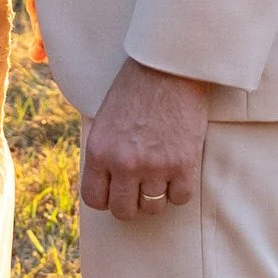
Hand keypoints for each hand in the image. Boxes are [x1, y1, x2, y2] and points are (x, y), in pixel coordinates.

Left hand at [80, 59, 209, 217]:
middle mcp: (123, 163)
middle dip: (133, 202)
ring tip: (162, 173)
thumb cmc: (136, 88)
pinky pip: (180, 198)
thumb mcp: (106, 120)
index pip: (94, 199)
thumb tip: (108, 184)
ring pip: (153, 207)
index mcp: (99, 151)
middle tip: (142, 186)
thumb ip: (104, 153)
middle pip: (124, 211)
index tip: (118, 190)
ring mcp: (154, 166)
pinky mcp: (183, 164)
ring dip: (158, 194)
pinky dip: (180, 189)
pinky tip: (180, 170)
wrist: (170, 67)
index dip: (107, 198)